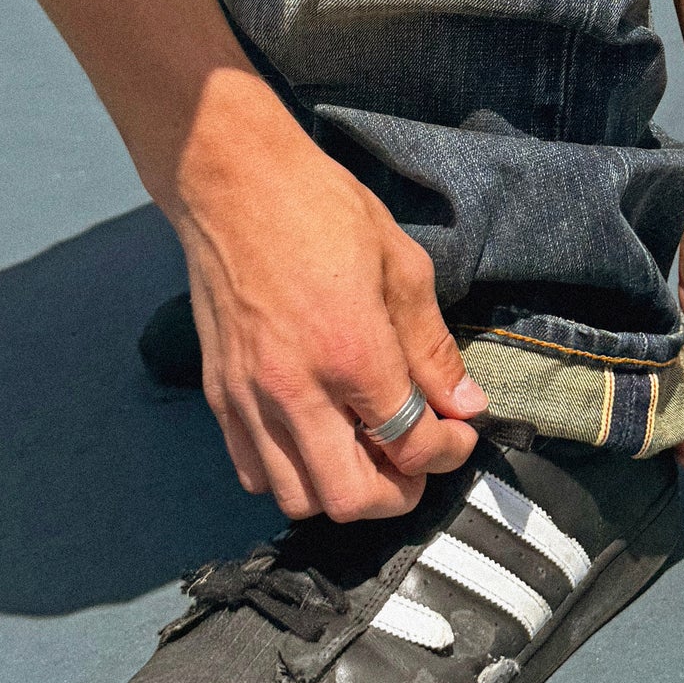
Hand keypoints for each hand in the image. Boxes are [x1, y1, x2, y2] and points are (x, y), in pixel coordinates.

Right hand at [164, 73, 486, 522]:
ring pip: (299, 498)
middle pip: (353, 499)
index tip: (460, 433)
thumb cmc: (320, 209)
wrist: (233, 183)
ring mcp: (250, 397)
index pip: (413, 445)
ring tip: (367, 451)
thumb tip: (464, 403)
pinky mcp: (219, 394)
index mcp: (353, 352)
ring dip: (343, 490)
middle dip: (400, 492)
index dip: (450, 452)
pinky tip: (317, 440)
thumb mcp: (402, 265)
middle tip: (418, 460)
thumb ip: (433, 346)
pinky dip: (291, 475)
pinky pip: (254, 472)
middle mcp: (296, 388)